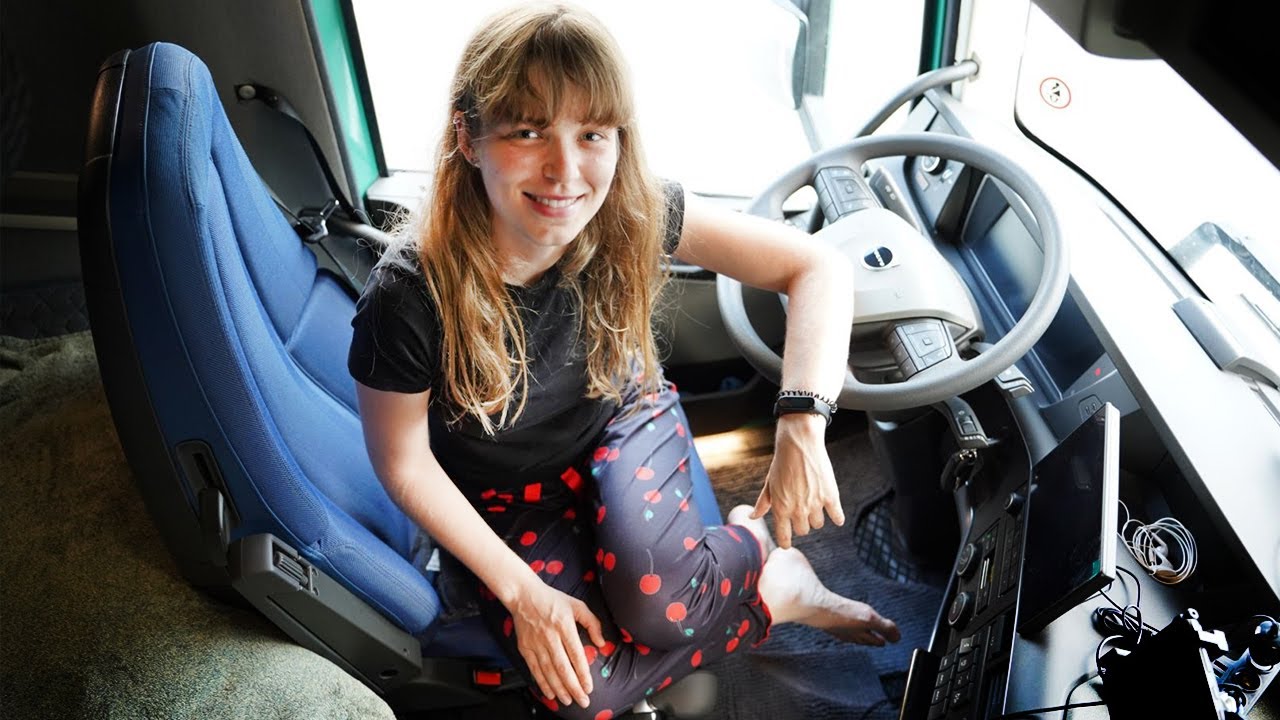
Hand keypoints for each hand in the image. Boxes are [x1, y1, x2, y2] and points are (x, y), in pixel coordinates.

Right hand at [507, 579, 605, 707]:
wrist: (524, 595)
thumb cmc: (553, 600)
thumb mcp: (577, 605)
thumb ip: (592, 623)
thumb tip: (601, 643)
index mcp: (564, 625)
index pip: (576, 654)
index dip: (582, 673)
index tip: (589, 687)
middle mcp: (550, 636)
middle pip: (563, 667)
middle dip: (573, 687)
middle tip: (583, 701)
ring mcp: (536, 643)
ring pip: (548, 671)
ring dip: (559, 688)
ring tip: (568, 700)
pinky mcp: (525, 647)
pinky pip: (534, 669)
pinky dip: (542, 683)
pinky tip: (550, 693)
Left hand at [752, 413, 843, 547]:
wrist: (799, 444)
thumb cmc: (782, 463)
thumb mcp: (769, 484)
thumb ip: (763, 503)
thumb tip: (753, 517)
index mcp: (781, 508)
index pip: (784, 536)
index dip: (785, 542)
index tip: (787, 544)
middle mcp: (798, 509)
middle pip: (803, 530)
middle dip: (802, 524)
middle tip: (802, 512)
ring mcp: (815, 504)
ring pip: (818, 524)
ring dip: (816, 517)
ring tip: (814, 504)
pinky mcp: (830, 496)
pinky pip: (837, 516)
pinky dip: (837, 518)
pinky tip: (836, 517)